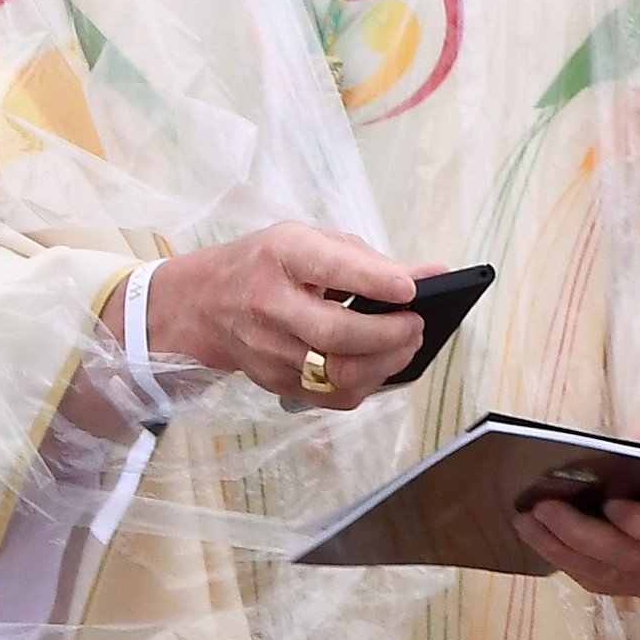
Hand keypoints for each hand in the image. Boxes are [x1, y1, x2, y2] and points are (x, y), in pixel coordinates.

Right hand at [135, 219, 427, 409]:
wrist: (204, 304)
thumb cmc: (268, 266)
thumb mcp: (309, 243)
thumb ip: (370, 261)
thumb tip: (435, 275)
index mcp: (280, 256)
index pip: (330, 268)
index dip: (375, 281)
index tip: (411, 290)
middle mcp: (268, 304)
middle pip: (335, 334)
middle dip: (389, 334)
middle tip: (415, 324)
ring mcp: (269, 350)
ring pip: (338, 374)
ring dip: (385, 363)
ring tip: (404, 344)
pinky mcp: (275, 382)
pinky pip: (333, 396)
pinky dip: (366, 383)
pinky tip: (377, 364)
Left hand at [516, 395, 639, 603]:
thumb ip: (637, 458)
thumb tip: (579, 472)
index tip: (609, 504)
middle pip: (639, 557)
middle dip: (583, 536)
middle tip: (541, 510)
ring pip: (616, 575)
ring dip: (565, 552)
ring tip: (526, 523)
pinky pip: (607, 582)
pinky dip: (570, 561)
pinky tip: (540, 538)